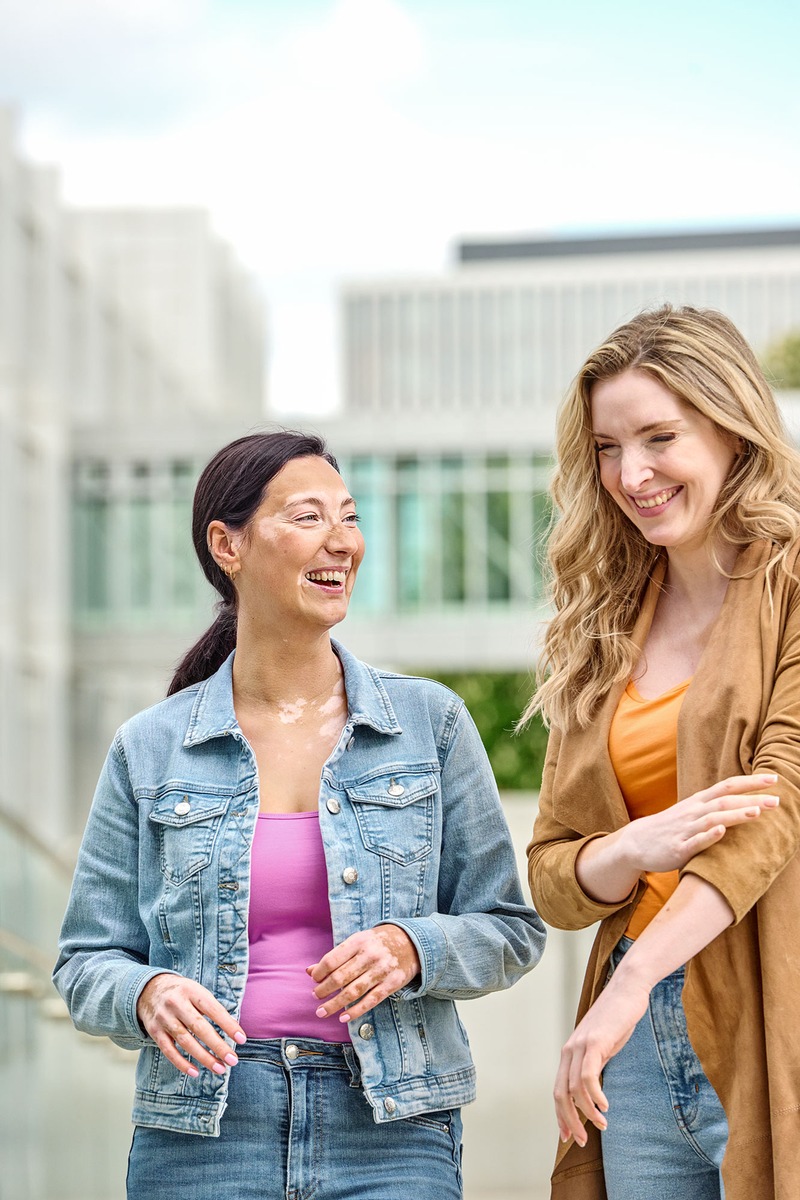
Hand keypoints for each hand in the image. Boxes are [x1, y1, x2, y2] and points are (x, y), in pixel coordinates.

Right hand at [137, 973, 245, 1077]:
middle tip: (233, 1060)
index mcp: (191, 991)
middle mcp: (176, 1003)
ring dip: (204, 1058)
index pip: (213, 1009)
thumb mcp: (197, 991)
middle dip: (217, 1046)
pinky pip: (169, 1051)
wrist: (149, 989)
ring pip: (185, 1041)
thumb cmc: (183, 993)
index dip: (228, 1025)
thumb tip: (233, 1030)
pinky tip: (195, 1072)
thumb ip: (212, 1008)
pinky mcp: (154, 1031)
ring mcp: (164, 1018)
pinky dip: (182, 1063)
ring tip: (220, 1068)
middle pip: (199, 1028)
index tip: (241, 1039)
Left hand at [307, 924, 420, 1022]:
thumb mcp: (357, 942)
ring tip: (322, 1011)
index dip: (319, 973)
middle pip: (340, 977)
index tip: (314, 980)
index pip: (332, 960)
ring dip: (334, 1004)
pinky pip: (371, 1000)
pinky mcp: (392, 983)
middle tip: (315, 997)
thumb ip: (335, 956)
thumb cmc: (377, 942)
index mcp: (358, 941)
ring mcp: (382, 970)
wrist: (411, 942)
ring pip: (353, 992)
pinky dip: (355, 1011)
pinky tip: (343, 1017)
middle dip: (324, 990)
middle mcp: (370, 955)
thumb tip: (310, 971)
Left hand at [554, 971, 650, 1146]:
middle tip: (581, 1140)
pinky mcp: (594, 1041)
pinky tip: (604, 1106)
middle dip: (570, 1120)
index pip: (559, 1090)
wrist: (627, 990)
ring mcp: (580, 1045)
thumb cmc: (618, 1019)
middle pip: (561, 1093)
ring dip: (587, 1112)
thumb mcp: (603, 1048)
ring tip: (602, 1125)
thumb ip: (595, 1066)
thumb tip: (594, 1093)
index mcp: (570, 1053)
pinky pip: (588, 1075)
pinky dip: (594, 1095)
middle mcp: (570, 1050)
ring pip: (574, 1088)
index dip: (561, 1115)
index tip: (569, 1136)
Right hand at [622, 772, 778, 873]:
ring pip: (713, 818)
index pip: (727, 786)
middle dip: (751, 799)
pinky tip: (722, 831)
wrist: (637, 842)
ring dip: (735, 815)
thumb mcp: (692, 811)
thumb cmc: (671, 827)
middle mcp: (693, 812)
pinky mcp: (678, 848)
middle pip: (725, 801)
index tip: (773, 779)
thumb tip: (746, 801)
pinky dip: (709, 836)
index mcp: (698, 801)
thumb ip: (714, 806)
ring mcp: (686, 829)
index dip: (750, 782)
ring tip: (756, 811)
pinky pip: (695, 841)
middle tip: (776, 799)